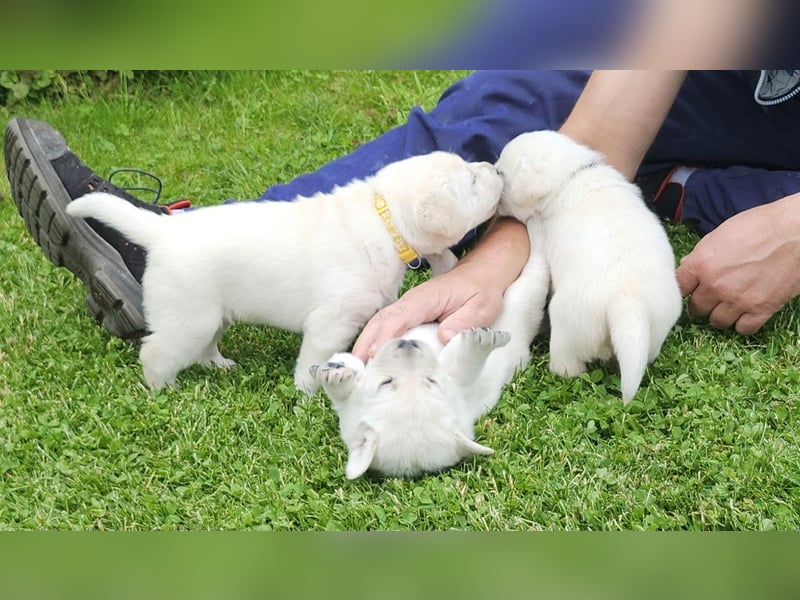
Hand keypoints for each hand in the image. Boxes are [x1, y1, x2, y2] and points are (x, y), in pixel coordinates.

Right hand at [351, 217, 529, 361]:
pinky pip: (386, 327)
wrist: (482, 275)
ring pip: (379, 324)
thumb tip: (444, 338)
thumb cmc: (481, 291)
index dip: (384, 336)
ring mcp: (408, 308)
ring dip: (365, 344)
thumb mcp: (481, 308)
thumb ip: (464, 322)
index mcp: (425, 299)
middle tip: (354, 369)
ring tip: (355, 369)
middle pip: (380, 321)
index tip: (373, 355)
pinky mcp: (409, 315)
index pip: (399, 318)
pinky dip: (374, 341)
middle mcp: (411, 302)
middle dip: (365, 343)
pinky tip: (368, 359)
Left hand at [676, 194, 799, 333]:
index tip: (690, 289)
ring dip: (720, 315)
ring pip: (717, 322)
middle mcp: (715, 286)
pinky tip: (745, 313)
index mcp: (701, 264)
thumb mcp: (720, 234)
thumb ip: (700, 254)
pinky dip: (742, 324)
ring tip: (727, 306)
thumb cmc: (759, 225)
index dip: (684, 289)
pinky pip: (743, 329)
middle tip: (711, 297)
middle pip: (696, 308)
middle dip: (702, 302)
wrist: (796, 231)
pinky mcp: (762, 309)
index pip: (678, 288)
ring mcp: (738, 300)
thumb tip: (688, 266)